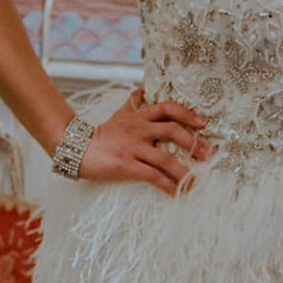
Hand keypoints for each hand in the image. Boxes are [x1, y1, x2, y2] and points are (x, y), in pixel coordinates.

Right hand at [78, 88, 210, 194]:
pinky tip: (176, 193)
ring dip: (183, 171)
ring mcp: (133, 148)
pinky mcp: (126, 166)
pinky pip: (152, 176)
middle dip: (193, 143)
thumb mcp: (119, 114)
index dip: (187, 114)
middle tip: (206, 154)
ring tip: (195, 181)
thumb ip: (133, 103)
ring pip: (165, 158)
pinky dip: (167, 185)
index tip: (203, 123)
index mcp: (140, 116)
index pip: (168, 108)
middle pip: (172, 131)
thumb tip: (142, 90)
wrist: (76, 148)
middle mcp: (140, 130)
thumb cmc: (101, 133)